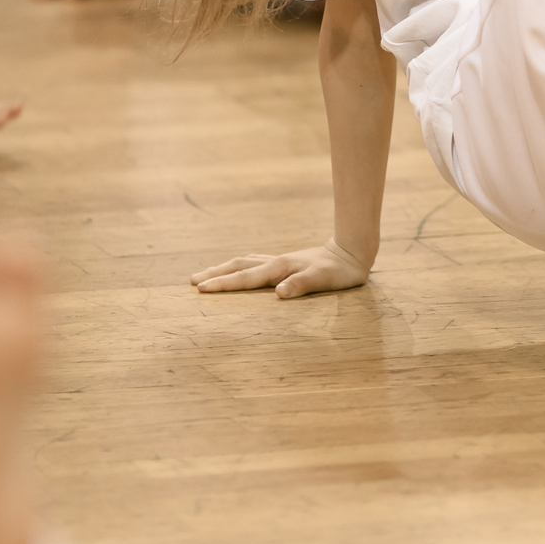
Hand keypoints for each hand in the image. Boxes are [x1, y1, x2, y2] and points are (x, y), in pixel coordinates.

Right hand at [190, 241, 369, 298]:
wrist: (352, 251)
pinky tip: (239, 270)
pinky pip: (254, 264)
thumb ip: (301, 285)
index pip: (245, 278)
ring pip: (244, 263)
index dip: (223, 284)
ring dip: (224, 268)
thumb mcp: (324, 280)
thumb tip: (278, 292)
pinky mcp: (285, 263)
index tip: (201, 289)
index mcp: (280, 268)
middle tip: (192, 282)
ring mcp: (279, 261)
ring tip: (206, 274)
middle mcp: (276, 262)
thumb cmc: (339, 271)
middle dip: (215, 274)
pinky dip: (240, 267)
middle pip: (238, 266)